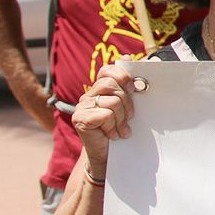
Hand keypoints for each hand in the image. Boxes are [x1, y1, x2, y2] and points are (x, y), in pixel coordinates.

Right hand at [71, 62, 137, 176]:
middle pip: (111, 85)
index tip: (134, 89)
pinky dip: (113, 126)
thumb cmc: (120, 130)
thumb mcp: (128, 105)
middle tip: (129, 117)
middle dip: (126, 102)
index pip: (108, 70)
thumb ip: (127, 84)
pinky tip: (113, 135)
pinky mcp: (80, 119)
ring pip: (112, 101)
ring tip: (121, 129)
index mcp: (99, 89)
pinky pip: (105, 115)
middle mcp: (88, 95)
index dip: (123, 76)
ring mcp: (81, 107)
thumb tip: (126, 58)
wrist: (109, 157)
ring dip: (121, 118)